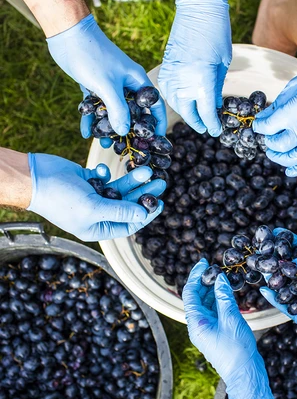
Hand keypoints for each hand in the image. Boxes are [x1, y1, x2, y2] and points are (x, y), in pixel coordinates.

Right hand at [27, 154, 164, 240]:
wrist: (33, 177)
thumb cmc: (61, 198)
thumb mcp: (94, 208)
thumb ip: (121, 211)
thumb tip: (145, 214)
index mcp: (98, 228)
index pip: (129, 224)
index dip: (146, 214)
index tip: (161, 202)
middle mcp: (97, 214)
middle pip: (128, 204)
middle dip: (144, 193)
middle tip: (162, 182)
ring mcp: (93, 196)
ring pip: (120, 189)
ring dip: (133, 180)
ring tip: (148, 170)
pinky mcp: (88, 180)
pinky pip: (105, 177)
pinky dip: (105, 173)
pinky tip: (100, 172)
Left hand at [47, 14, 166, 138]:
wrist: (67, 34)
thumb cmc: (92, 56)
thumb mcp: (107, 86)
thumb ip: (118, 110)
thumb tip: (124, 132)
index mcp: (137, 81)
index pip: (154, 106)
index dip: (157, 124)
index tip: (156, 141)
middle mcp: (127, 85)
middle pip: (134, 112)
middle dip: (129, 131)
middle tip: (124, 147)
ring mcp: (110, 85)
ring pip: (114, 112)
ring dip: (108, 127)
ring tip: (103, 143)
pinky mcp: (94, 86)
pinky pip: (96, 108)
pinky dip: (92, 119)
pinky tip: (86, 132)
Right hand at [158, 0, 231, 136]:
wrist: (197, 8)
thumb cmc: (217, 33)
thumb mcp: (222, 65)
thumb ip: (216, 88)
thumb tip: (214, 106)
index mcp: (201, 81)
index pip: (206, 113)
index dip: (212, 125)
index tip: (217, 131)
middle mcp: (183, 82)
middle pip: (188, 113)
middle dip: (198, 123)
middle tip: (206, 128)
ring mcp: (170, 75)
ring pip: (175, 105)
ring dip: (186, 113)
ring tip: (196, 117)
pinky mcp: (164, 69)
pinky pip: (166, 93)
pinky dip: (175, 100)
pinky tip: (183, 102)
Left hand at [183, 260, 277, 398]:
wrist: (246, 374)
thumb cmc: (237, 350)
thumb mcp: (231, 319)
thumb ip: (224, 297)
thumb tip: (219, 279)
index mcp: (196, 323)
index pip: (190, 294)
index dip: (195, 276)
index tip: (204, 263)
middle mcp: (199, 325)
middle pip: (197, 297)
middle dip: (204, 281)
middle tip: (215, 268)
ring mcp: (208, 328)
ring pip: (207, 303)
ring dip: (213, 289)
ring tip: (222, 276)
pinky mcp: (217, 331)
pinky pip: (215, 310)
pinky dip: (220, 299)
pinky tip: (227, 290)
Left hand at [252, 47, 296, 176]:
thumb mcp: (291, 88)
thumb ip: (275, 108)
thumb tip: (261, 120)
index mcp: (294, 110)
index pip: (268, 127)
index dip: (259, 127)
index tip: (259, 126)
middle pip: (281, 145)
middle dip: (270, 144)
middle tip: (268, 139)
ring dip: (283, 159)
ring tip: (275, 154)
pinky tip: (290, 170)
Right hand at [260, 251, 296, 373]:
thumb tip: (296, 260)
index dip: (291, 243)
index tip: (277, 233)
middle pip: (291, 269)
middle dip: (278, 260)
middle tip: (264, 250)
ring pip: (286, 286)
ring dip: (274, 278)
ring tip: (261, 267)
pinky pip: (285, 305)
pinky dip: (274, 298)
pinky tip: (264, 289)